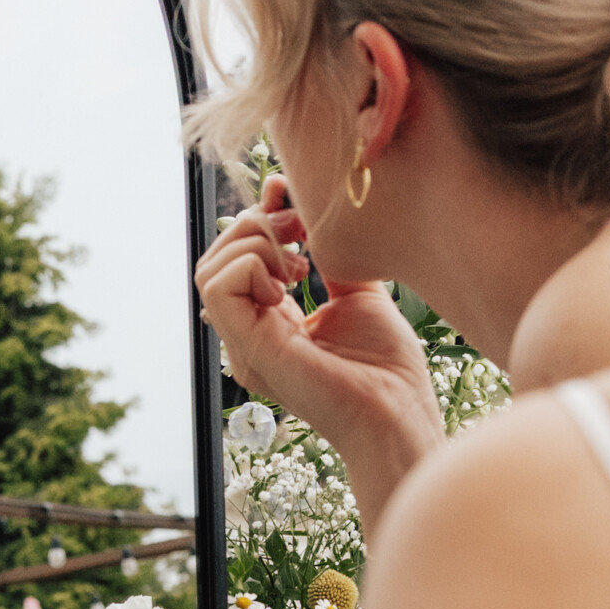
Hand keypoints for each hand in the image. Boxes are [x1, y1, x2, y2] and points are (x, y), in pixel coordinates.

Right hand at [195, 177, 443, 478]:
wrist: (399, 414)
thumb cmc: (386, 369)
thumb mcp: (357, 294)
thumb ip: (329, 258)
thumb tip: (305, 209)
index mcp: (268, 325)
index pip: (237, 260)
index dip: (257, 218)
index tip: (287, 195)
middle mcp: (248, 335)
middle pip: (217, 258)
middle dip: (257, 224)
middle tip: (302, 230)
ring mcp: (244, 344)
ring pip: (210, 268)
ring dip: (254, 244)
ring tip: (298, 262)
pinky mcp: (248, 347)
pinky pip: (218, 287)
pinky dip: (250, 265)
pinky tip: (289, 282)